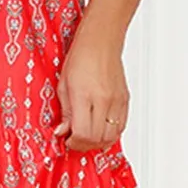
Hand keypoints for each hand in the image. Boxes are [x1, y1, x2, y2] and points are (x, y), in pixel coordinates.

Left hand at [53, 24, 127, 151]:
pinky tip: (101, 131)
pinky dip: (111, 134)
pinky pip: (121, 126)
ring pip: (112, 136)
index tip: (68, 140)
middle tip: (76, 141)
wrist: (101, 42)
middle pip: (98, 138)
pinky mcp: (125, 100)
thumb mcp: (63, 86)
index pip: (83, 133)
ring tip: (88, 137)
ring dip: (99, 142)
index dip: (74, 143)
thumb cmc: (81, 58)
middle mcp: (104, 100)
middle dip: (85, 145)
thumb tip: (62, 132)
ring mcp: (117, 101)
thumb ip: (65, 112)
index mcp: (85, 96)